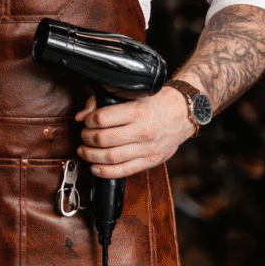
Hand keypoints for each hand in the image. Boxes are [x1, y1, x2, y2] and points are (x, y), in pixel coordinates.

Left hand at [73, 86, 196, 178]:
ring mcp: (147, 149)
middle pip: (102, 139)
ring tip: (84, 150)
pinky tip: (94, 167)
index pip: (101, 119)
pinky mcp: (150, 161)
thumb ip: (103, 101)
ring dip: (91, 155)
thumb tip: (81, 116)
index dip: (88, 120)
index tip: (87, 120)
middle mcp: (142, 131)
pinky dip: (105, 172)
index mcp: (137, 112)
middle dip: (86, 138)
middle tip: (84, 135)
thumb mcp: (132, 94)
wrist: (183, 114)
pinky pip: (124, 171)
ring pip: (110, 157)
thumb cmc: (156, 102)